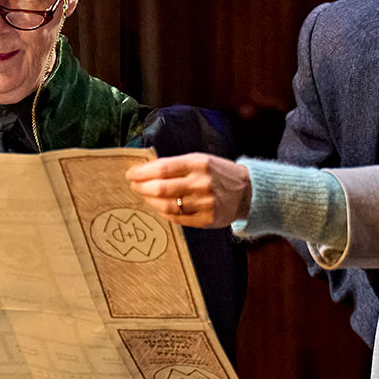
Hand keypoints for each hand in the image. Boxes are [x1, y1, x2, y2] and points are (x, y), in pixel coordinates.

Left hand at [124, 153, 251, 227]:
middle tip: (134, 186)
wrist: (248, 191)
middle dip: (142, 187)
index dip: (142, 172)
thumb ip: (176, 164)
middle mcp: (202, 183)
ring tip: (144, 196)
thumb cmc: (218, 173)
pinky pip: (178, 218)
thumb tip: (145, 170)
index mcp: (199, 163)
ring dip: (150, 201)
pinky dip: (164, 213)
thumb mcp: (201, 160)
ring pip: (167, 205)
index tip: (131, 174)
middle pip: (161, 188)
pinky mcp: (207, 219)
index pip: (162, 168)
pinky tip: (159, 207)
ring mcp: (205, 203)